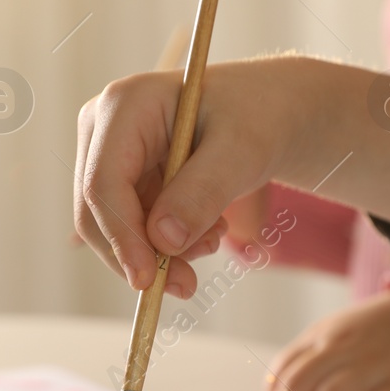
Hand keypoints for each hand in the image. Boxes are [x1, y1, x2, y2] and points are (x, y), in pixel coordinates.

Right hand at [74, 58, 389, 295]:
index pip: (101, 186)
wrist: (292, 110)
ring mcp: (111, 151)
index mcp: (125, 103)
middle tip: (194, 286)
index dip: (123, 241)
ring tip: (221, 238)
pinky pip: (134, 230)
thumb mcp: (249, 154)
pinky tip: (211, 232)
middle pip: (97, 214)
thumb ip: (203, 194)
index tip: (155, 284)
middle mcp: (105, 123)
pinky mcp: (127, 175)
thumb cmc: (275, 116)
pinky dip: (170, 245)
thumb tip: (163, 247)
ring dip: (164, 251)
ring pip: (114, 230)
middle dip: (145, 255)